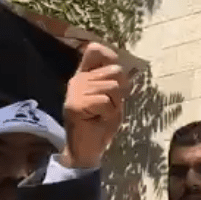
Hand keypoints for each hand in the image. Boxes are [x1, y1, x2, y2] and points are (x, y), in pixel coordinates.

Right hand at [61, 42, 126, 168]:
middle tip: (108, 107)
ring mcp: (75, 91)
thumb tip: (124, 68)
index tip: (115, 78)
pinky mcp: (75, 104)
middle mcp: (78, 79)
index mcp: (86, 75)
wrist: (88, 149)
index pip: (95, 50)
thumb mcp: (112, 98)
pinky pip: (105, 101)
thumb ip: (114, 81)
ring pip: (113, 87)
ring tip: (102, 114)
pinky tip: (98, 120)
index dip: (111, 57)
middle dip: (120, 92)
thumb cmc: (101, 123)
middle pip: (116, 71)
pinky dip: (108, 113)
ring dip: (114, 104)